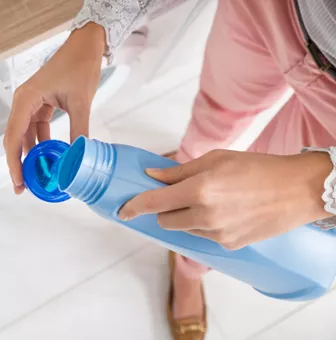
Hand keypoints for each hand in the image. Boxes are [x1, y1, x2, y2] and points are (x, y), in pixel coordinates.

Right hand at [4, 23, 105, 193]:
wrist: (86, 46)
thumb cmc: (80, 66)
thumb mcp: (81, 102)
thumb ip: (78, 131)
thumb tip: (78, 159)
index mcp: (26, 99)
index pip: (14, 136)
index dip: (14, 162)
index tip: (18, 181)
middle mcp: (23, 102)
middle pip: (15, 139)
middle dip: (18, 163)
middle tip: (24, 187)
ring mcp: (30, 104)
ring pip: (25, 136)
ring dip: (31, 155)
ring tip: (37, 177)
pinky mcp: (40, 105)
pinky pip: (37, 129)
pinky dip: (42, 144)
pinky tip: (49, 159)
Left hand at [119, 150, 331, 249]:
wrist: (296, 190)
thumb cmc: (256, 168)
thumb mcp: (215, 159)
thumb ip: (179, 172)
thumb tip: (152, 176)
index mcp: (199, 190)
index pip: (154, 203)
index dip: (134, 207)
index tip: (123, 211)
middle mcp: (205, 215)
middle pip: (165, 221)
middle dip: (165, 210)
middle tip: (179, 196)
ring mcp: (217, 234)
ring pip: (184, 230)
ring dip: (186, 218)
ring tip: (210, 201)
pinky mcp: (229, 245)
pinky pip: (203, 237)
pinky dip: (204, 226)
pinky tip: (225, 213)